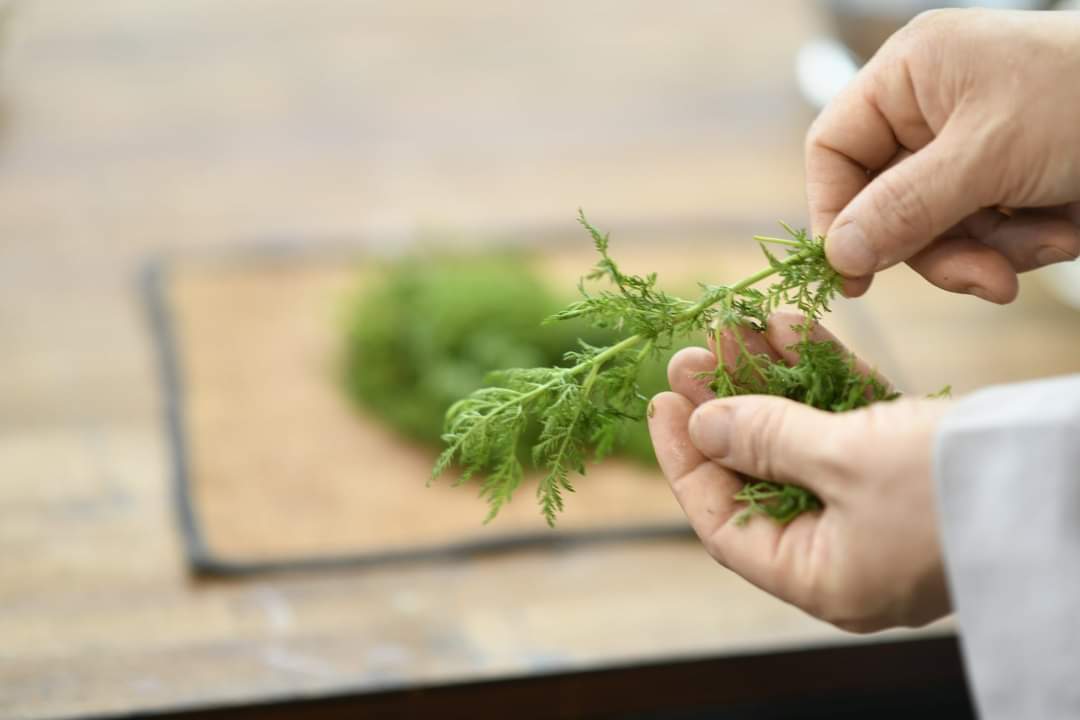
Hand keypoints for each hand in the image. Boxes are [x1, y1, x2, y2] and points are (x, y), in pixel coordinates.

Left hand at [647, 314, 951, 631]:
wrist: (1066, 475)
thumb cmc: (954, 486)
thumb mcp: (845, 459)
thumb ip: (765, 438)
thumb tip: (701, 424)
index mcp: (819, 575)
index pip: (723, 521)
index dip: (684, 461)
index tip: (661, 403)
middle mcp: (843, 548)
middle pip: (758, 470)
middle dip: (725, 405)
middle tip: (697, 348)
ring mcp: (876, 508)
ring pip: (800, 436)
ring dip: (769, 378)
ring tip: (739, 324)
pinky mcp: (908, 465)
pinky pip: (846, 420)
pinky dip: (821, 375)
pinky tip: (794, 327)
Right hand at [808, 8, 1079, 302]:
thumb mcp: (988, 156)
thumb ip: (903, 208)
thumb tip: (836, 256)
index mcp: (910, 75)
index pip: (834, 149)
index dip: (834, 211)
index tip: (849, 272)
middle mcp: (929, 109)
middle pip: (882, 202)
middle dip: (935, 246)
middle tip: (981, 278)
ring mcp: (969, 147)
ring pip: (932, 229)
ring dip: (985, 252)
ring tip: (1044, 245)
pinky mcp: (1006, 181)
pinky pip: (979, 235)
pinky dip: (1019, 246)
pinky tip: (1062, 233)